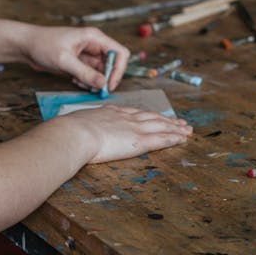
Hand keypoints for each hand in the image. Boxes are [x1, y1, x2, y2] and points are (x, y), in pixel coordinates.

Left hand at [19, 24, 129, 92]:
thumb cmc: (43, 45)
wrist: (26, 45)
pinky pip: (91, 74)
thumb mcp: (64, 60)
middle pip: (113, 64)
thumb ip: (84, 72)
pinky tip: (75, 82)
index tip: (108, 84)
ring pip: (102, 71)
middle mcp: (93, 44)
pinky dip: (86, 81)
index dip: (118, 70)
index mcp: (93, 37)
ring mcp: (87, 54)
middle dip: (106, 78)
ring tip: (80, 84)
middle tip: (95, 90)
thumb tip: (103, 84)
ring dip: (95, 81)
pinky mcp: (80, 62)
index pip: (119, 53)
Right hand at [62, 104, 192, 163]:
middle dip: (166, 119)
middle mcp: (125, 118)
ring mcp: (133, 128)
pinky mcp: (138, 141)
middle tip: (179, 121)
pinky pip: (161, 139)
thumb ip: (81, 125)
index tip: (155, 115)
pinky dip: (173, 138)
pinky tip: (182, 138)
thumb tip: (72, 129)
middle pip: (151, 117)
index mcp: (110, 112)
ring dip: (174, 128)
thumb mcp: (76, 123)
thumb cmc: (69, 131)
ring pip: (160, 126)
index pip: (134, 112)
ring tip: (186, 129)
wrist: (74, 134)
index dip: (147, 114)